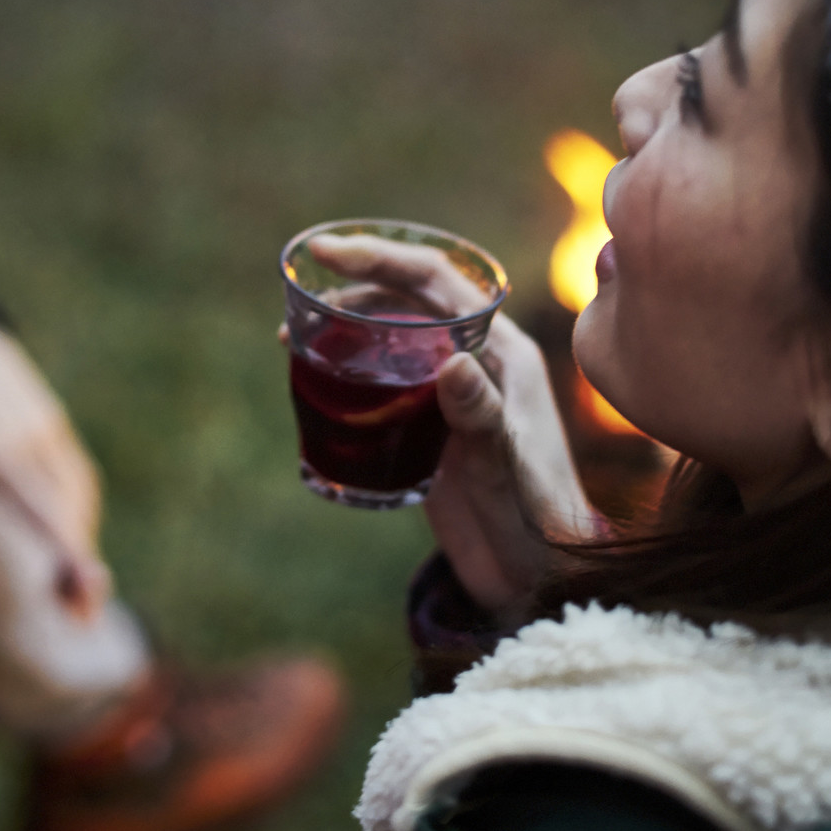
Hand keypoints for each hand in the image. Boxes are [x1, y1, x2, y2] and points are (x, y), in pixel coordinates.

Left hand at [0, 313, 112, 618]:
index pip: (44, 511)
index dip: (69, 554)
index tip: (89, 591)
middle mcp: (32, 438)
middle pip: (69, 510)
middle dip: (79, 564)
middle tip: (81, 619)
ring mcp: (48, 427)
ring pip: (76, 493)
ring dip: (78, 539)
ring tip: (73, 590)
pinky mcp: (53, 422)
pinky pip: (74, 475)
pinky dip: (73, 511)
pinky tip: (64, 535)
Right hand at [302, 234, 596, 616]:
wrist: (536, 579)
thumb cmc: (536, 522)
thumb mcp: (505, 469)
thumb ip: (483, 419)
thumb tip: (453, 366)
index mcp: (504, 351)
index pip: (438, 282)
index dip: (380, 258)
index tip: (324, 250)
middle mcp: (481, 361)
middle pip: (410, 301)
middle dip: (354, 288)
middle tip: (297, 295)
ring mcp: (455, 395)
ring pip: (395, 339)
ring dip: (347, 329)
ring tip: (294, 339)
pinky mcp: (433, 429)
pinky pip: (388, 382)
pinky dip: (351, 371)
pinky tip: (317, 382)